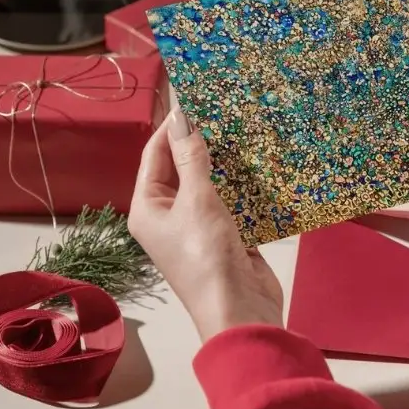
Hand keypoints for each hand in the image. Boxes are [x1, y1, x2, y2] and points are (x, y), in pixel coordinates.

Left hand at [129, 109, 282, 341]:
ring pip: (209, 181)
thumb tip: (184, 119)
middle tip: (223, 109)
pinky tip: (259, 161)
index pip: (155, 155)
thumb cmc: (207, 255)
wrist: (240, 310)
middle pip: (181, 166)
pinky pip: (231, 198)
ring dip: (224, 160)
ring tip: (243, 128)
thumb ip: (192, 159)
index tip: (193, 98)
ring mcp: (199, 224)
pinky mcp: (227, 232)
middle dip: (200, 140)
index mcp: (148, 208)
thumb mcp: (197, 201)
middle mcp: (169, 214)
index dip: (172, 126)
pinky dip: (242, 182)